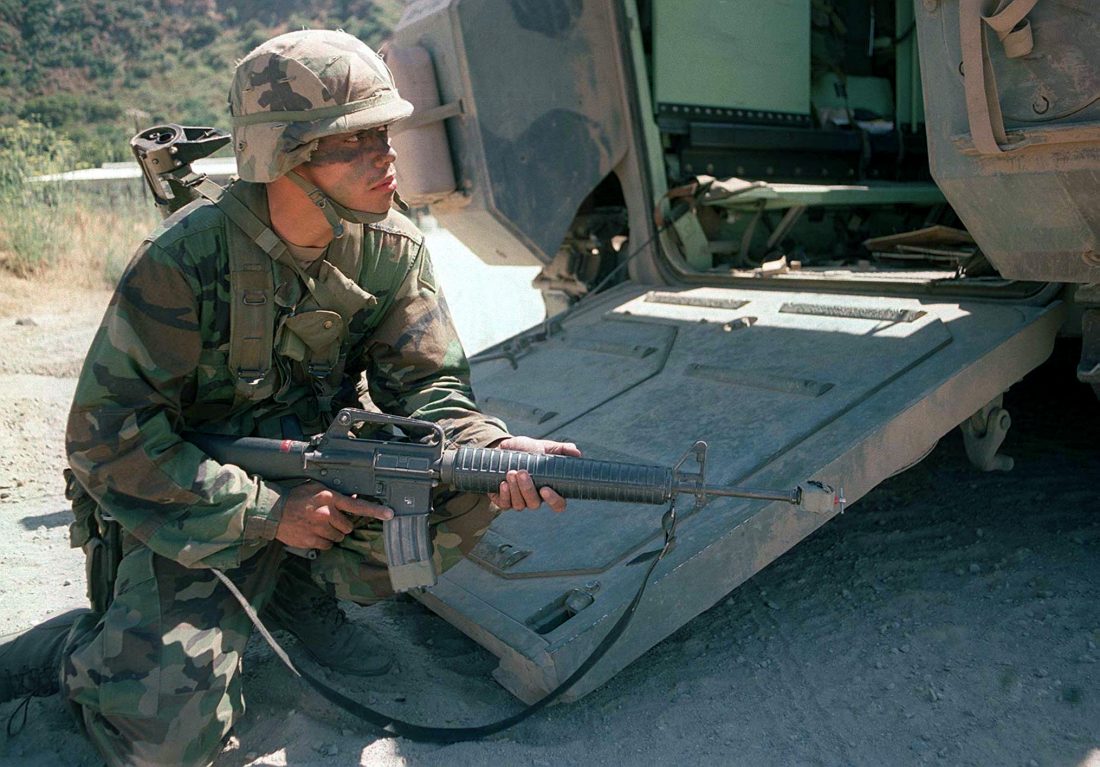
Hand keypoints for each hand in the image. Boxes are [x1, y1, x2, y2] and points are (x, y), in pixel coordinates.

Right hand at [275, 481, 392, 549]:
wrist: (272, 511)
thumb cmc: (295, 497)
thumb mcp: (316, 488)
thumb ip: (334, 495)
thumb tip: (352, 499)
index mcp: (329, 497)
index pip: (357, 505)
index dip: (375, 511)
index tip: (389, 514)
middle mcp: (326, 513)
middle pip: (348, 526)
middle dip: (341, 525)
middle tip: (329, 520)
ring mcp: (319, 528)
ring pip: (338, 537)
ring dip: (332, 534)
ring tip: (318, 526)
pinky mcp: (311, 540)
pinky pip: (327, 545)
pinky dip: (323, 542)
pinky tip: (313, 533)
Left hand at [487, 437, 581, 512]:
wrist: (504, 449)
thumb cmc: (528, 450)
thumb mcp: (545, 447)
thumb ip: (562, 450)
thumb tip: (577, 452)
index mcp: (549, 489)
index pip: (558, 504)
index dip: (554, 500)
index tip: (545, 489)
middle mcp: (535, 498)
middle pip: (535, 504)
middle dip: (528, 489)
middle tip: (522, 472)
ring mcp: (519, 501)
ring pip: (519, 505)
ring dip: (515, 489)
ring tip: (511, 472)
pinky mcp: (504, 501)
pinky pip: (505, 505)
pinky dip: (504, 494)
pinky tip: (503, 483)